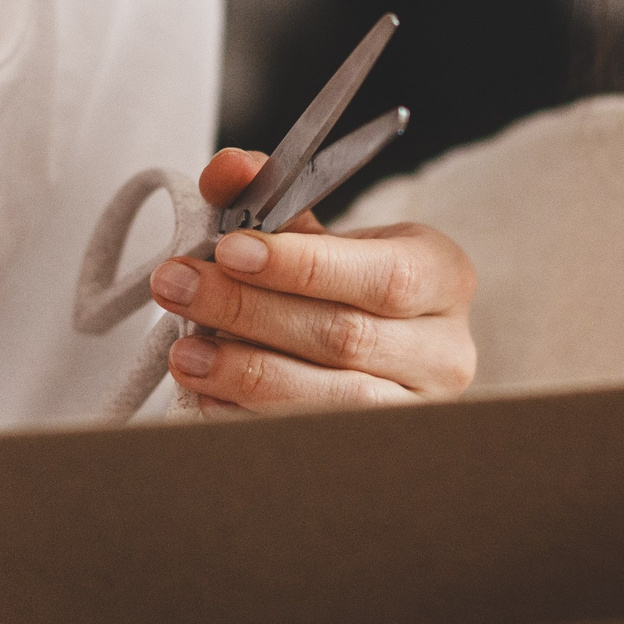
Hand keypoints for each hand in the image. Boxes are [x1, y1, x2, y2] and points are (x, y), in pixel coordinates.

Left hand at [147, 147, 475, 414]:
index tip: (229, 249)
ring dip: (245, 373)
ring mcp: (416, 413)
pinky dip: (246, 417)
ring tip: (185, 349)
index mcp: (444, 276)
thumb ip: (271, 195)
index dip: (304, 267)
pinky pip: (307, 442)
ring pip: (330, 402)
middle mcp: (445, 351)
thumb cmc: (342, 283)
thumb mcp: (317, 232)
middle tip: (179, 285)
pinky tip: (205, 392)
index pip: (384, 277)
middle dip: (250, 311)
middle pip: (346, 338)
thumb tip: (229, 169)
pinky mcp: (378, 454)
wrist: (372, 346)